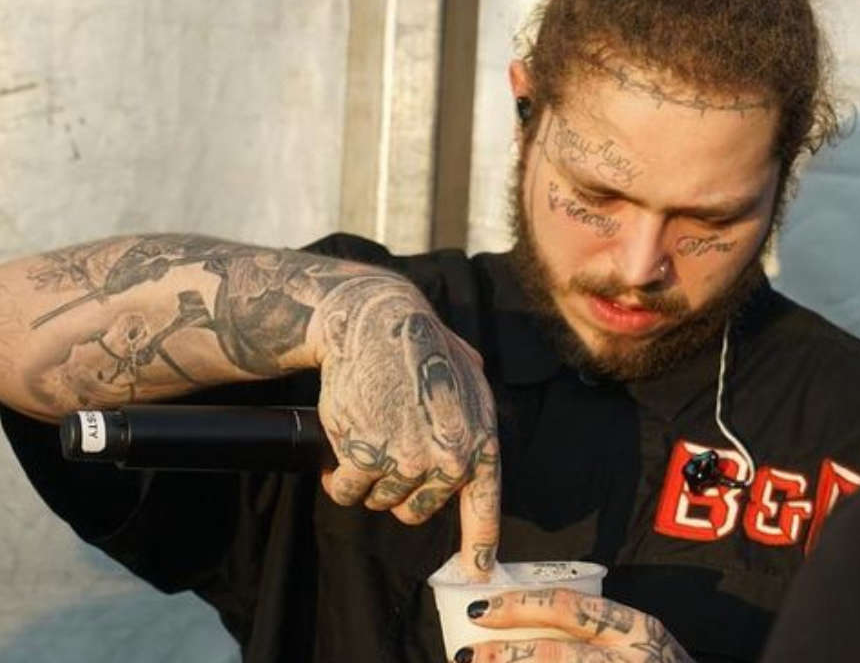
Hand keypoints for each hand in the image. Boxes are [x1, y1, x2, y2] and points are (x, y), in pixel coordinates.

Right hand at [314, 274, 499, 578]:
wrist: (377, 322)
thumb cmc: (422, 343)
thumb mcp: (469, 374)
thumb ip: (473, 415)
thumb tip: (470, 439)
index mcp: (479, 441)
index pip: (484, 507)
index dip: (480, 545)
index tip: (478, 572)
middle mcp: (449, 459)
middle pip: (415, 511)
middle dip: (398, 490)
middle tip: (388, 454)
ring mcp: (407, 460)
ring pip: (379, 501)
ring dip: (368, 479)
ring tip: (367, 438)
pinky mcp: (365, 456)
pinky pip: (347, 492)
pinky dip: (339, 478)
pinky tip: (341, 448)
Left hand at [454, 588, 692, 661]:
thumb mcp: (640, 642)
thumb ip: (595, 628)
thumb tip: (526, 620)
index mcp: (636, 626)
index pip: (568, 606)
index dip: (519, 606)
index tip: (479, 610)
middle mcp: (633, 657)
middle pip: (558, 653)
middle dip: (507, 653)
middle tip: (466, 655)